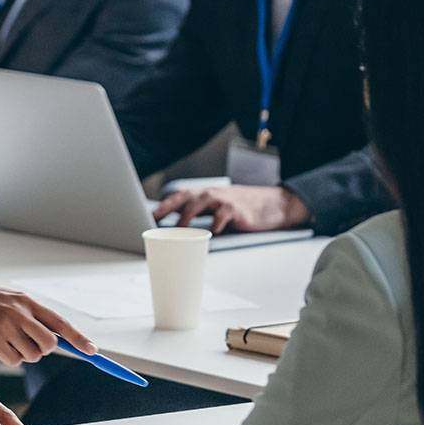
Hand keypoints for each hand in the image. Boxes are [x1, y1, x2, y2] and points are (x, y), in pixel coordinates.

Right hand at [0, 276, 95, 367]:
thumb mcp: (7, 299)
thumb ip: (28, 314)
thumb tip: (50, 334)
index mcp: (27, 300)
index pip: (60, 321)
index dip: (78, 338)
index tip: (93, 351)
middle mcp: (21, 311)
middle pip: (49, 344)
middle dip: (41, 351)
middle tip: (23, 344)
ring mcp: (7, 324)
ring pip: (31, 355)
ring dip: (21, 354)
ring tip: (3, 340)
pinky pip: (13, 360)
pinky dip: (6, 358)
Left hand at [152, 184, 310, 233]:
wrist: (273, 204)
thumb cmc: (243, 208)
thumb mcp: (220, 207)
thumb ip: (203, 213)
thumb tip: (178, 228)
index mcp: (207, 194)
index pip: (181, 195)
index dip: (165, 204)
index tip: (150, 215)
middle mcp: (214, 194)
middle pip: (187, 195)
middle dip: (169, 205)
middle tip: (156, 217)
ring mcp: (226, 200)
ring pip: (203, 201)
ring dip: (188, 213)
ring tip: (179, 226)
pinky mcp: (239, 210)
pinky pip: (225, 214)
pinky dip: (217, 221)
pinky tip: (212, 231)